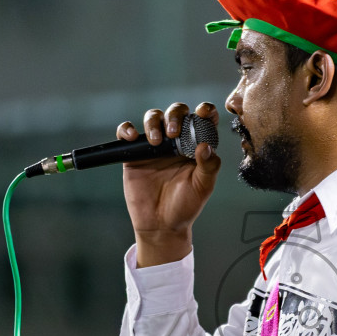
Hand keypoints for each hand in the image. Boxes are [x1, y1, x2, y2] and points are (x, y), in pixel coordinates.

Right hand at [120, 102, 221, 266]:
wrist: (161, 224)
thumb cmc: (185, 206)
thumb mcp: (203, 187)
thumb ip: (209, 166)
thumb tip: (205, 146)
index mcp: (196, 145)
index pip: (203, 120)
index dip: (205, 110)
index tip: (204, 113)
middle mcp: (176, 141)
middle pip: (176, 112)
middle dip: (175, 115)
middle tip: (173, 133)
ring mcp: (154, 146)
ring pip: (153, 117)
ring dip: (153, 122)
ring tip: (155, 141)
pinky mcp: (134, 153)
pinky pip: (127, 133)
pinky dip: (127, 129)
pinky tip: (132, 137)